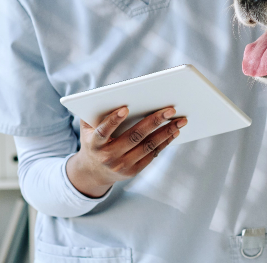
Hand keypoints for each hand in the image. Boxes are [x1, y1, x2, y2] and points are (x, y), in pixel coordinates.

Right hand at [66, 106, 186, 197]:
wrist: (93, 172)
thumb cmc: (92, 140)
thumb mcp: (87, 128)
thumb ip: (94, 113)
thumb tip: (112, 94)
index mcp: (94, 143)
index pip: (103, 131)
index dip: (113, 120)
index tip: (125, 108)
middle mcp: (108, 156)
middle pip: (134, 137)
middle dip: (154, 121)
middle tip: (170, 110)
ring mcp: (121, 165)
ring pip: (147, 146)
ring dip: (166, 132)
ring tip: (180, 120)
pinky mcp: (133, 171)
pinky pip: (152, 155)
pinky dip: (164, 142)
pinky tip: (174, 132)